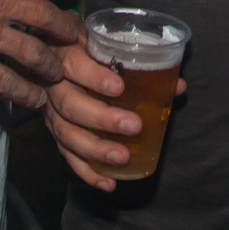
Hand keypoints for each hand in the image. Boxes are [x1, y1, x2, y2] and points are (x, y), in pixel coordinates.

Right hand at [45, 40, 186, 190]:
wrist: (51, 54)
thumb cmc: (85, 49)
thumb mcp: (104, 45)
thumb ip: (137, 62)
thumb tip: (177, 86)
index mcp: (65, 57)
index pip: (75, 66)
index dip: (95, 77)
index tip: (120, 87)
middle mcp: (53, 87)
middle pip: (70, 105)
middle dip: (102, 118)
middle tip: (134, 125)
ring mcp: (51, 113)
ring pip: (67, 135)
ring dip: (95, 149)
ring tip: (122, 157)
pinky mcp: (55, 134)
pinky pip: (67, 156)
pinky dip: (87, 173)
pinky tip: (108, 183)